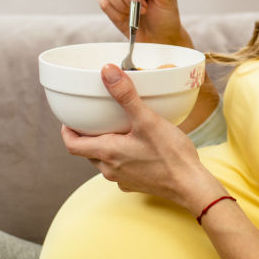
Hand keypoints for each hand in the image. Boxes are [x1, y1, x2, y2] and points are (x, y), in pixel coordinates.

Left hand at [61, 63, 224, 210]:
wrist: (190, 186)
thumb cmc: (170, 156)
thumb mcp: (147, 120)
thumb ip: (126, 96)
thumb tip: (107, 72)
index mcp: (107, 152)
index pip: (72, 144)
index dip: (67, 131)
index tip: (70, 120)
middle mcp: (110, 169)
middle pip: (88, 152)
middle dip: (89, 136)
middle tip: (97, 120)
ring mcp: (123, 179)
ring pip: (104, 161)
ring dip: (106, 146)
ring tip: (119, 130)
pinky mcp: (136, 184)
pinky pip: (121, 169)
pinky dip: (122, 157)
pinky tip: (138, 148)